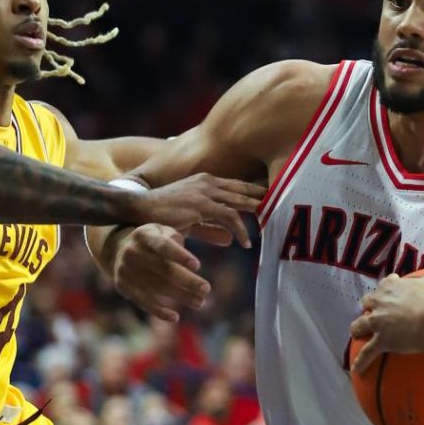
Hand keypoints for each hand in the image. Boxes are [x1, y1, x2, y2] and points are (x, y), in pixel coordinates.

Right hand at [111, 224, 209, 321]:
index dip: (179, 255)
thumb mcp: (168, 230)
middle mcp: (133, 252)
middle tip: (206, 289)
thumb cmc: (155, 240)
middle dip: (187, 281)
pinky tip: (175, 317)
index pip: (163, 245)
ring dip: (179, 297)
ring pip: (156, 288)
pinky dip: (159, 311)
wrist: (117, 249)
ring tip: (200, 302)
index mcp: (145, 235)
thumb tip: (229, 239)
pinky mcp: (123, 287)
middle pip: (163, 270)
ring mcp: (125, 270)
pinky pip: (143, 301)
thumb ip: (194, 233)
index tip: (198, 265)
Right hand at [136, 174, 264, 247]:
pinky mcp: (202, 204)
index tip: (272, 200)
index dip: (255, 193)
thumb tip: (231, 240)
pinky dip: (240, 230)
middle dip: (263, 198)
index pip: (237, 185)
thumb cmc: (162, 215)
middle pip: (243, 190)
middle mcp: (208, 183)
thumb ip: (212, 228)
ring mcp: (205, 192)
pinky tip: (246, 242)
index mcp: (206, 181)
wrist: (140, 208)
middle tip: (284, 206)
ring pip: (240, 201)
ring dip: (257, 213)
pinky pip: (229, 216)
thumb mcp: (192, 221)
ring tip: (272, 224)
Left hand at [349, 265, 423, 374]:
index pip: (384, 284)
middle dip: (369, 308)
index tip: (389, 290)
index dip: (386, 288)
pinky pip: (367, 353)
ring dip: (357, 329)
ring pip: (359, 325)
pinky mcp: (381, 340)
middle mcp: (380, 302)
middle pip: (367, 303)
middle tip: (374, 313)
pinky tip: (356, 369)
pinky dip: (361, 361)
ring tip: (357, 334)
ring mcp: (379, 322)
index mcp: (392, 287)